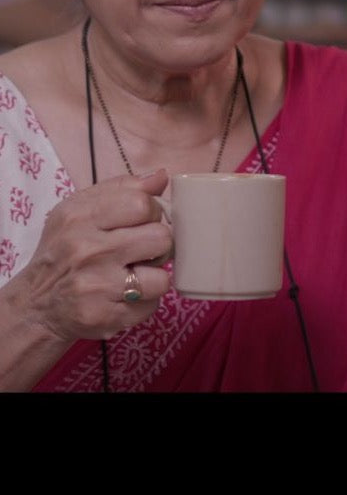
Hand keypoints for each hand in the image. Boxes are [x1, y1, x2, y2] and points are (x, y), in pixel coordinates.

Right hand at [20, 169, 172, 341]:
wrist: (36, 303)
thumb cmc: (65, 248)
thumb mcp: (80, 208)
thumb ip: (122, 188)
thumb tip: (162, 176)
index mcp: (81, 216)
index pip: (142, 204)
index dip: (153, 212)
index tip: (145, 221)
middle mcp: (87, 250)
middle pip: (160, 238)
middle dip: (159, 244)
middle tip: (144, 249)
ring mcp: (96, 286)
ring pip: (161, 277)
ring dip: (154, 276)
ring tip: (137, 274)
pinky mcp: (104, 317)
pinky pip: (151, 306)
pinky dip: (144, 302)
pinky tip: (126, 295)